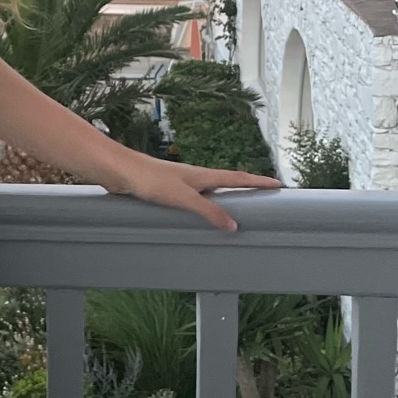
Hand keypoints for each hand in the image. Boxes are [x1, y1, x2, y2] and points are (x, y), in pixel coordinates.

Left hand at [104, 153, 279, 232]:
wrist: (119, 171)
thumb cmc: (149, 180)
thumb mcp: (183, 198)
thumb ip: (208, 212)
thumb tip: (233, 226)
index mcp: (203, 176)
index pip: (237, 178)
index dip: (258, 182)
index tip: (278, 183)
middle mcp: (194, 177)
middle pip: (226, 181)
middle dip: (245, 187)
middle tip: (262, 192)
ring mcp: (180, 182)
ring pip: (209, 190)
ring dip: (224, 196)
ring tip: (236, 205)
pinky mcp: (165, 190)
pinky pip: (192, 198)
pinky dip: (203, 204)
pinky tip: (197, 213)